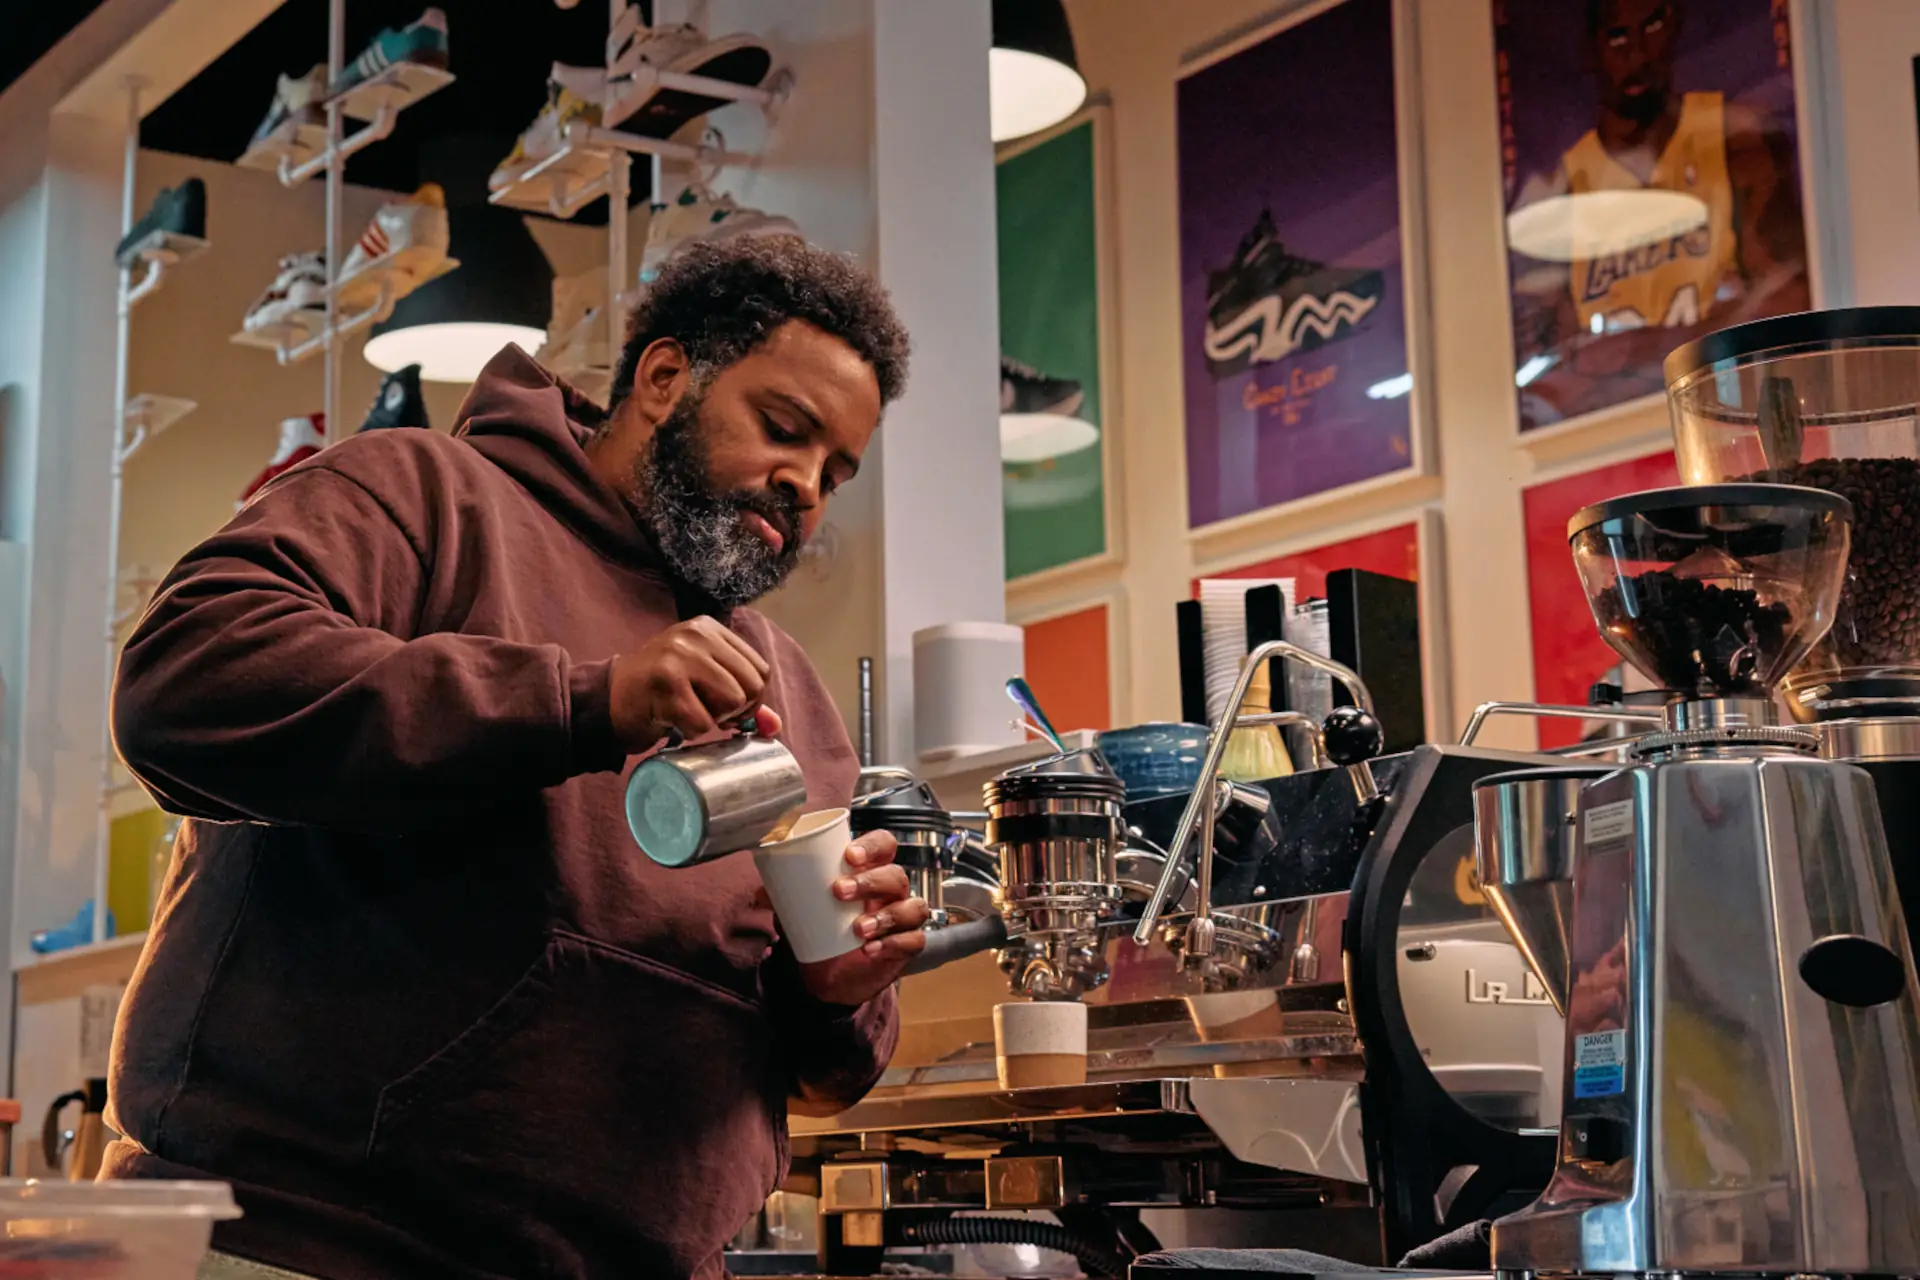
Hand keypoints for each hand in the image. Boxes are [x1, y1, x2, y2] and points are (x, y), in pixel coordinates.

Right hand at [609, 617, 783, 749]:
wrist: (607, 698)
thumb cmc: (660, 692)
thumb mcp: (704, 683)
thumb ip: (742, 699)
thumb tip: (774, 725)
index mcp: (709, 629)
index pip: (760, 670)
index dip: (750, 699)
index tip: (725, 708)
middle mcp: (696, 636)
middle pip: (751, 687)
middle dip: (735, 712)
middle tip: (705, 712)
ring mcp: (679, 656)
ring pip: (732, 702)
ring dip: (712, 720)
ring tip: (687, 711)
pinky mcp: (664, 684)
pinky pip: (703, 723)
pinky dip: (691, 732)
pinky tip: (671, 719)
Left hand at [796, 830, 928, 1006]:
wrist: (830, 974)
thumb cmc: (822, 927)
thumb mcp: (801, 909)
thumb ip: (783, 898)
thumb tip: (759, 895)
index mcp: (870, 870)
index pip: (884, 845)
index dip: (873, 846)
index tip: (849, 856)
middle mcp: (891, 891)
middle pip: (896, 875)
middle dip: (870, 881)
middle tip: (839, 891)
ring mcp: (902, 918)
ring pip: (912, 907)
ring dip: (886, 915)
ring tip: (857, 929)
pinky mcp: (905, 946)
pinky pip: (914, 940)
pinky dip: (894, 943)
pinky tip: (871, 949)